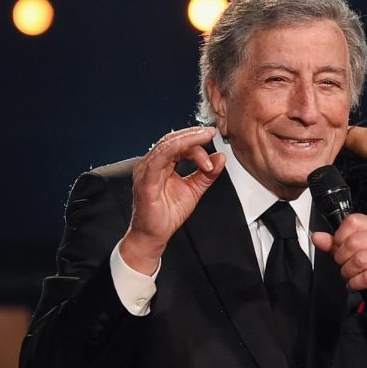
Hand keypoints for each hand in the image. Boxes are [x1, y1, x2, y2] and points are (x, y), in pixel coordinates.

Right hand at [121, 126, 225, 273]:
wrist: (155, 235)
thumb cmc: (167, 214)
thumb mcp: (194, 190)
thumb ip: (207, 174)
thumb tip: (220, 158)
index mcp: (162, 164)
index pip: (180, 145)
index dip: (197, 143)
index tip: (215, 152)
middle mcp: (152, 163)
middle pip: (173, 141)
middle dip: (193, 135)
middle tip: (211, 132)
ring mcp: (146, 170)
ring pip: (166, 146)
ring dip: (188, 141)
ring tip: (204, 137)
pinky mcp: (145, 181)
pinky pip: (158, 160)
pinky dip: (174, 151)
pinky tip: (188, 149)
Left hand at [311, 214, 366, 319]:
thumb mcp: (352, 252)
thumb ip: (334, 244)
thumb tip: (317, 237)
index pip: (352, 222)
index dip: (339, 237)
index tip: (339, 248)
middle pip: (353, 242)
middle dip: (342, 258)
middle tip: (343, 265)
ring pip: (360, 260)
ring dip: (348, 272)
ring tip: (350, 275)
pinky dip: (356, 283)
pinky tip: (356, 283)